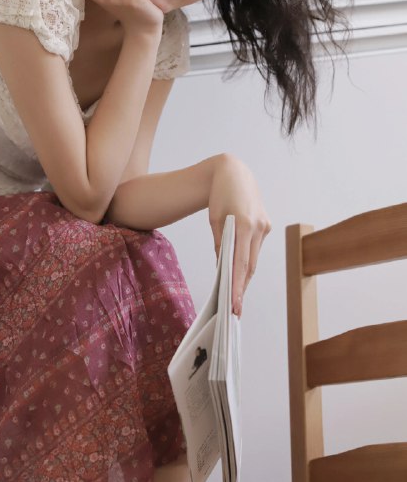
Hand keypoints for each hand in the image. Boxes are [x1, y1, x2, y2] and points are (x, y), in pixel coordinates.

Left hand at [208, 153, 270, 316]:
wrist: (233, 172)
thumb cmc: (219, 195)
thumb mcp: (214, 220)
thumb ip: (220, 244)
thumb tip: (222, 268)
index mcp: (245, 225)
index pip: (240, 263)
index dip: (237, 286)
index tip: (233, 305)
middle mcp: (259, 227)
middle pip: (250, 265)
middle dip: (242, 287)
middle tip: (235, 309)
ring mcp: (265, 226)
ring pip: (254, 258)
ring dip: (245, 276)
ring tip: (236, 296)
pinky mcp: (267, 225)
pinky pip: (256, 248)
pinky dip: (248, 260)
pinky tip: (240, 273)